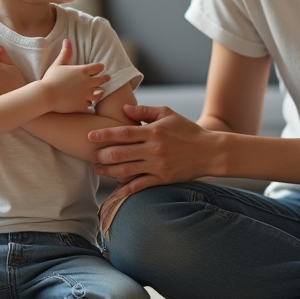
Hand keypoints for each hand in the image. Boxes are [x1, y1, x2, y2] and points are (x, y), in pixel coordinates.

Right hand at [41, 39, 108, 113]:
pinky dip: (89, 104)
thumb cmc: (50, 79)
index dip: (100, 67)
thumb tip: (67, 40)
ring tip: (100, 92)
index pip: (98, 67)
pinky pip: (90, 105)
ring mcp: (86, 94)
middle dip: (105, 78)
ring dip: (100, 92)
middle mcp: (87, 82)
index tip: (101, 67)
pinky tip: (88, 103)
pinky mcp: (82, 105)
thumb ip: (65, 53)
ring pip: (100, 94)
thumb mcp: (58, 64)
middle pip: (102, 79)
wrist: (45, 95)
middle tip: (107, 78)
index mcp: (82, 71)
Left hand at [87, 105, 217, 201]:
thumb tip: (124, 109)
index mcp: (153, 131)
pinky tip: (114, 189)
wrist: (210, 151)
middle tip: (90, 154)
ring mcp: (158, 166)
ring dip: (108, 171)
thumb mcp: (168, 114)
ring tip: (97, 169)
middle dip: (102, 155)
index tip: (90, 136)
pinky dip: (125, 189)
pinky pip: (139, 186)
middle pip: (120, 153)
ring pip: (126, 170)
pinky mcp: (162, 179)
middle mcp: (154, 149)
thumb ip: (145, 111)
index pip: (123, 133)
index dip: (104, 134)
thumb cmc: (187, 130)